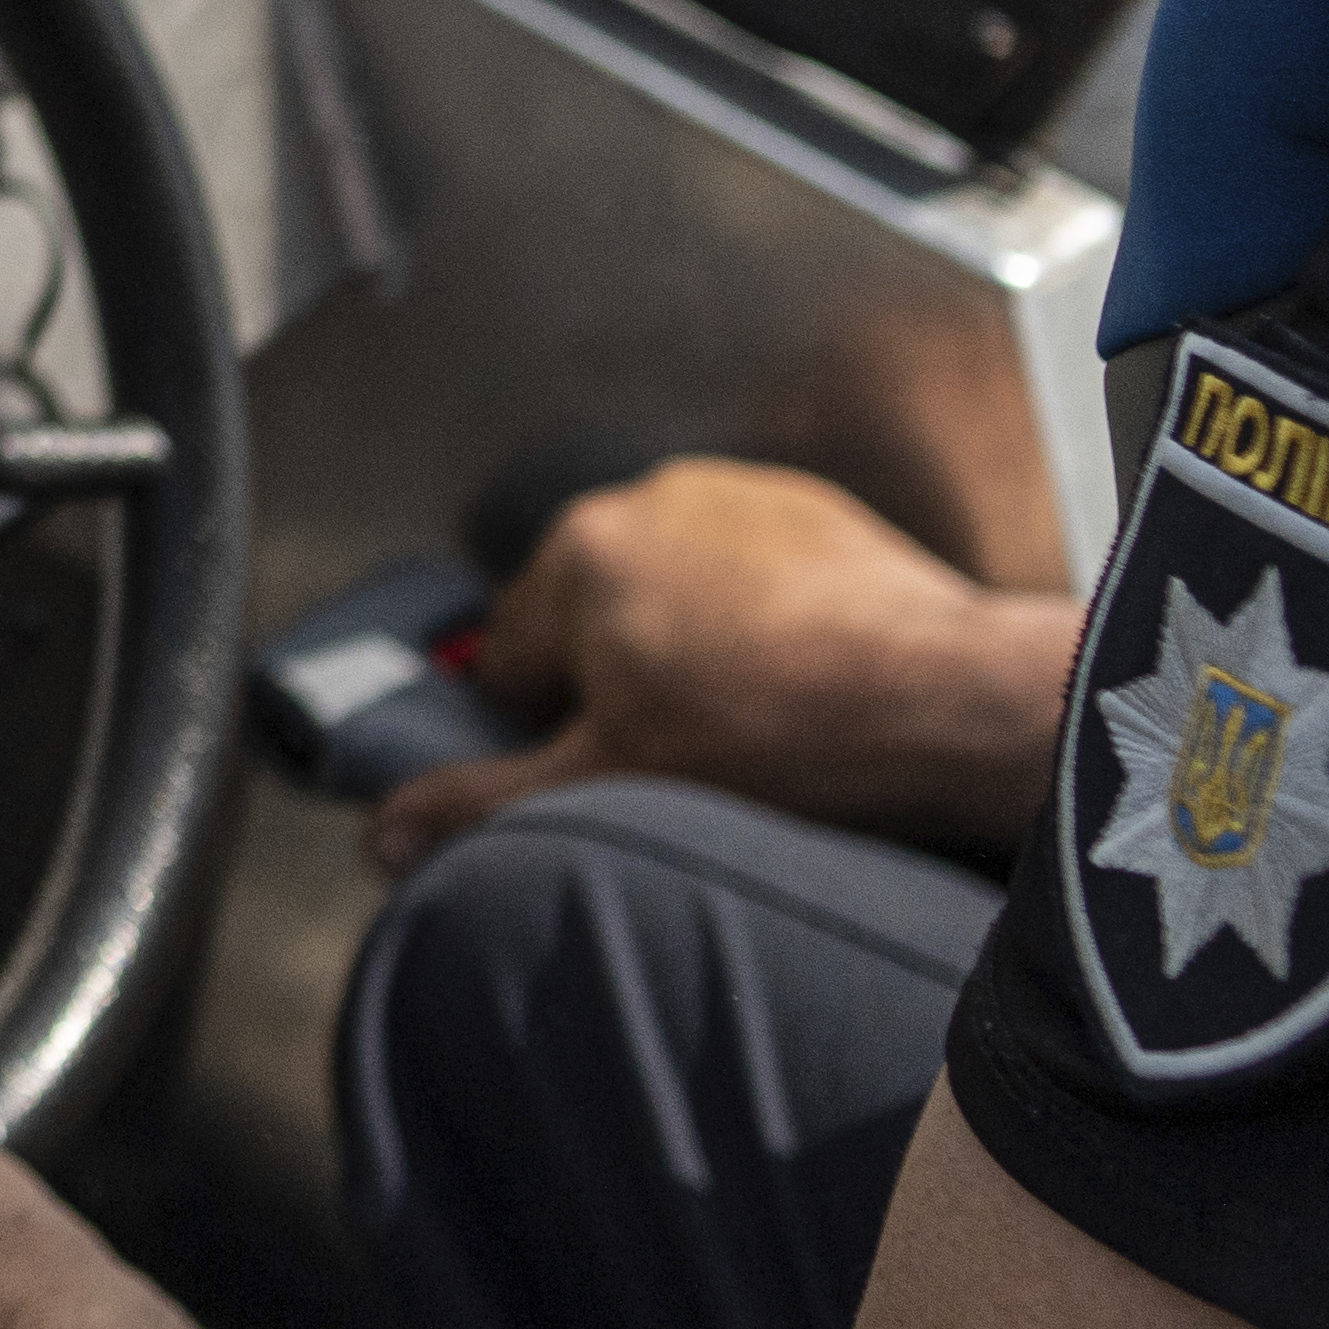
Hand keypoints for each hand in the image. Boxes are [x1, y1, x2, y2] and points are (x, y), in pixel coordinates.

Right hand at [369, 455, 1076, 878]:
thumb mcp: (608, 789)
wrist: (946, 701)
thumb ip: (479, 803)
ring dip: (683, 646)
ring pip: (666, 591)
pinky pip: (743, 570)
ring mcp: (730, 494)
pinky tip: (800, 679)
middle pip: (585, 616)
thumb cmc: (780, 741)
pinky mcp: (807, 507)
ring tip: (752, 722)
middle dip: (615, 682)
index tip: (599, 768)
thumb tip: (381, 834)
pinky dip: (755, 618)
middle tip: (682, 754)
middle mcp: (641, 500)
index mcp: (574, 558)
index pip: (505, 659)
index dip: (543, 730)